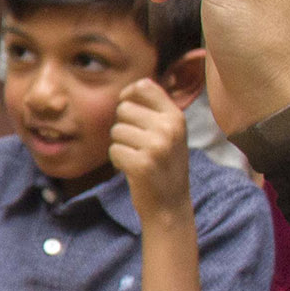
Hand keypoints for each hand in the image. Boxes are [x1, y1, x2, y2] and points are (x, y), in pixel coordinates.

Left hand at [110, 78, 191, 221]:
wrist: (170, 204)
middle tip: (137, 145)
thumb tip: (130, 88)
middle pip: (124, 109)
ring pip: (116, 130)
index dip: (128, 94)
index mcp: (176, 116)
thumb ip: (154, 110)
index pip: (144, 86)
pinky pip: (113, 150)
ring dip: (120, 145)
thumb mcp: (169, 133)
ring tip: (137, 157)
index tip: (127, 108)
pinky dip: (117, 161)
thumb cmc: (163, 165)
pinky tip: (132, 169)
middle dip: (123, 126)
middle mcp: (169, 128)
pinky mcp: (142, 164)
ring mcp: (156, 146)